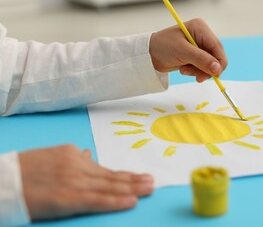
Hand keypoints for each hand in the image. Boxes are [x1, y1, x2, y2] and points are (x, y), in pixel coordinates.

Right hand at [19, 144, 152, 220]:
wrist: (1, 181)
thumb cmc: (22, 171)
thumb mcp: (50, 156)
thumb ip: (73, 157)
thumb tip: (90, 155)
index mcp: (73, 154)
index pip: (104, 168)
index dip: (124, 174)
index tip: (140, 176)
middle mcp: (77, 165)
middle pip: (112, 176)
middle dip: (135, 180)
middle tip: (153, 182)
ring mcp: (74, 181)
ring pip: (110, 186)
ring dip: (132, 188)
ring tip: (149, 189)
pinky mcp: (68, 197)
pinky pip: (98, 200)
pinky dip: (116, 201)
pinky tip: (131, 201)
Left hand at [150, 18, 227, 82]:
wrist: (148, 54)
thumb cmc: (163, 47)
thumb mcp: (183, 52)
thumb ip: (202, 60)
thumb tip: (217, 69)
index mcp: (201, 29)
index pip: (217, 48)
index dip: (219, 63)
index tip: (214, 75)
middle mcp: (202, 36)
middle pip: (216, 57)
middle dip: (206, 68)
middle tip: (198, 78)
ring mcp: (199, 46)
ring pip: (210, 64)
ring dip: (198, 71)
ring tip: (184, 70)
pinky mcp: (195, 55)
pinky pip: (203, 67)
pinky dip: (195, 71)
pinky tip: (183, 69)